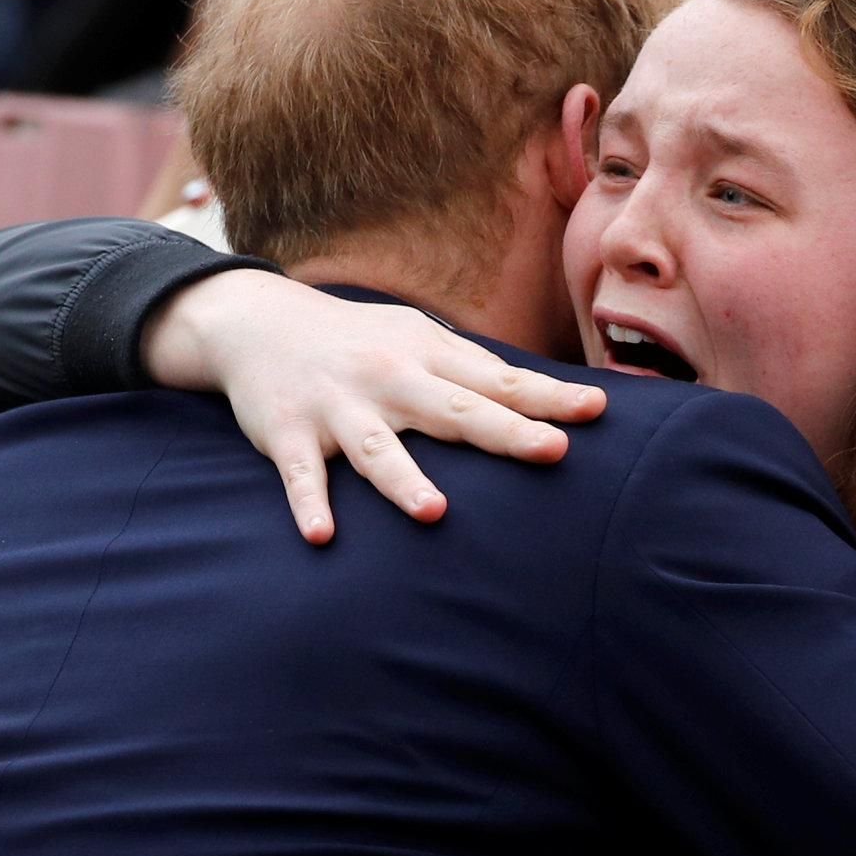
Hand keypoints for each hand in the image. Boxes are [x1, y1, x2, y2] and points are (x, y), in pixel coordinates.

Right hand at [139, 272, 606, 543]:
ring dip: (403, 480)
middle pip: (452, 411)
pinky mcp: (289, 434)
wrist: (259, 321)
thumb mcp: (418, 339)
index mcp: (427, 355)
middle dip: (503, 432)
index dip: (548, 397)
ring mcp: (337, 408)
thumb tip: (543, 397)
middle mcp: (388, 379)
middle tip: (552, 451)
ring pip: (376, 449)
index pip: (498, 381)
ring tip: (434, 513)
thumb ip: (473, 371)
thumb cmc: (360, 341)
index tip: (596, 411)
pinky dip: (308, 504)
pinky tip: (322, 534)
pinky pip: (301, 475)